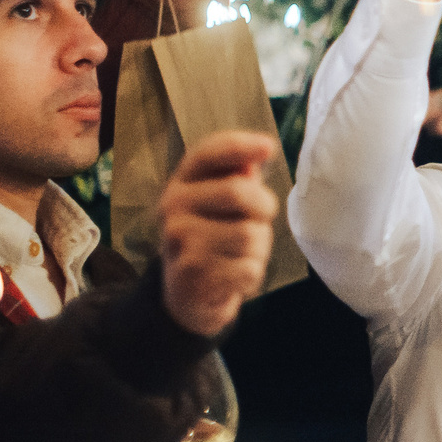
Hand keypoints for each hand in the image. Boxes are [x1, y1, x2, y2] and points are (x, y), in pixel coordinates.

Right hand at [158, 131, 278, 337]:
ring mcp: (180, 242)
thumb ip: (236, 178)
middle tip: (259, 219)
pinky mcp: (193, 275)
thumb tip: (255, 158)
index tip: (269, 147)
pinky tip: (234, 275)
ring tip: (240, 253)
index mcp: (181, 184)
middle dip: (264, 207)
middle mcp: (173, 208)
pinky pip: (249, 268)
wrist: (185, 295)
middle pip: (238, 192)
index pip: (208, 153)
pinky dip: (252, 273)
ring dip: (259, 248)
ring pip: (250, 235)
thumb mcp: (217, 205)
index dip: (241, 146)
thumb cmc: (212, 239)